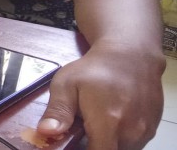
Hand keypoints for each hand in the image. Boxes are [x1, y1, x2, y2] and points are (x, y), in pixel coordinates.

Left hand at [37, 43, 164, 149]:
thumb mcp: (67, 84)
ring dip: (107, 142)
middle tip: (82, 130)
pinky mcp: (151, 130)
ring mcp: (144, 131)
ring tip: (96, 123)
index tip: (74, 143)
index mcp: (108, 121)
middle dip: (93, 146)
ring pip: (121, 149)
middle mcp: (131, 131)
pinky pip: (133, 143)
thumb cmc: (95, 69)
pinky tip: (110, 122)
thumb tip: (46, 132)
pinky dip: (120, 139)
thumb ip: (58, 111)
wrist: (130, 56)